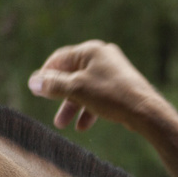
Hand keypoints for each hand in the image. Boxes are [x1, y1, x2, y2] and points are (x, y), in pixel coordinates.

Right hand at [28, 40, 168, 132]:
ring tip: (63, 125)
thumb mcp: (77, 89)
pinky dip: (88, 108)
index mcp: (90, 50)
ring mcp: (112, 71)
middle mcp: (101, 57)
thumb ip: (53, 85)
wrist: (145, 110)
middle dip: (59, 96)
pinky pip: (98, 95)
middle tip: (47, 107)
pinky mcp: (120, 85)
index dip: (46, 74)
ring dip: (72, 106)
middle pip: (72, 75)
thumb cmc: (110, 95)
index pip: (60, 59)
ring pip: (84, 88)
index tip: (35, 89)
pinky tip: (83, 126)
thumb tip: (32, 82)